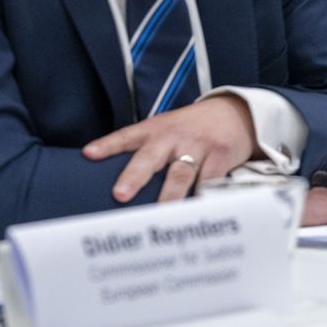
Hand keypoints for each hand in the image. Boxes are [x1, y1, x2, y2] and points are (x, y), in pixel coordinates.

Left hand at [83, 94, 257, 202]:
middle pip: (150, 157)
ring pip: (181, 174)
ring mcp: (198, 146)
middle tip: (120, 194)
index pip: (127, 136)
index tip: (89, 154)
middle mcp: (174, 137)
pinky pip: (209, 182)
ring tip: (159, 214)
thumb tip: (118, 187)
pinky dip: (201, 199)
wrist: (237, 112)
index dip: (107, 145)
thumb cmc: (193, 127)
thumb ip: (146, 150)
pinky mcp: (220, 157)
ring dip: (169, 196)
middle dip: (135, 176)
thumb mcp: (167, 129)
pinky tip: (195, 213)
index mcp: (155, 129)